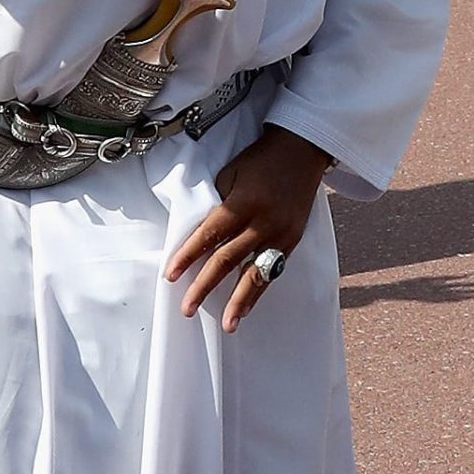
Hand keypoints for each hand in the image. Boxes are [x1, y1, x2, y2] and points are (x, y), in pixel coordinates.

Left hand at [165, 125, 333, 331]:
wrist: (303, 150)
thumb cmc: (262, 159)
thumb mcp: (231, 174)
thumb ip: (218, 206)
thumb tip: (203, 237)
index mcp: (243, 202)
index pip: (209, 236)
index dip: (187, 256)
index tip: (170, 276)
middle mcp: (263, 221)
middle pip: (228, 260)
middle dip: (205, 286)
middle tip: (187, 308)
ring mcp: (281, 232)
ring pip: (256, 272)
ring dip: (239, 300)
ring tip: (227, 323)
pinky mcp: (293, 238)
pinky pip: (272, 268)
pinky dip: (259, 288)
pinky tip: (248, 305)